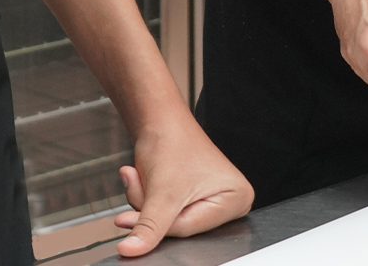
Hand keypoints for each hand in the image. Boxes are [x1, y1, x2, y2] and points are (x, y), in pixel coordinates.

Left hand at [113, 112, 253, 256]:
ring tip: (144, 177)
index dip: (159, 222)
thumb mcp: (161, 192)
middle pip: (180, 227)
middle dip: (152, 210)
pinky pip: (165, 214)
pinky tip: (147, 180)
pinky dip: (149, 200)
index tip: (130, 217)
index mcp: (237, 199)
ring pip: (168, 222)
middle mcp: (229, 201)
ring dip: (147, 204)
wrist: (157, 118)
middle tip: (144, 184)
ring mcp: (212, 199)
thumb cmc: (171, 141)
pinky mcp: (194, 197)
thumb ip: (148, 227)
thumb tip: (131, 250)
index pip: (190, 229)